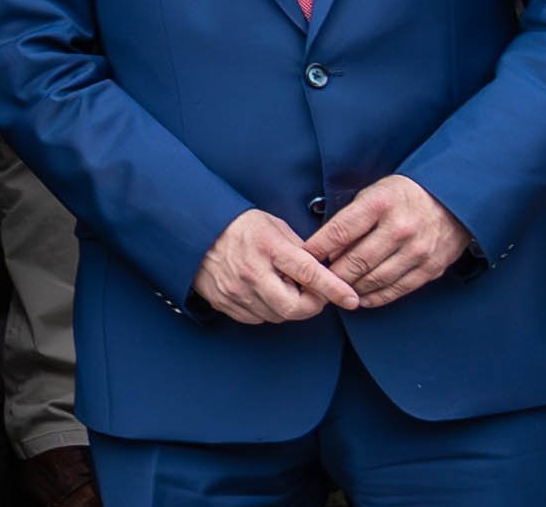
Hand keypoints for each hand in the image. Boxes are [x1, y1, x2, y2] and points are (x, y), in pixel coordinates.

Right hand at [191, 207, 358, 325]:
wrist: (194, 231)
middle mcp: (252, 272)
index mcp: (268, 247)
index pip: (309, 273)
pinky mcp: (225, 304)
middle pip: (295, 308)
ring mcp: (236, 291)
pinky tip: (263, 291)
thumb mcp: (274, 226)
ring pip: (278, 316)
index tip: (351, 299)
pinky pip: (258, 318)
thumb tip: (324, 269)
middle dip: (311, 304)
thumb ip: (300, 250)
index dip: (334, 288)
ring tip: (281, 284)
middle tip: (313, 292)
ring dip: (288, 306)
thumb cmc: (238, 225)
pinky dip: (268, 309)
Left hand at [307, 175, 472, 308]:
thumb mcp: (374, 194)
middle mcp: (399, 228)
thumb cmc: (403, 197)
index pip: (340, 231)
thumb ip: (351, 219)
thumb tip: (326, 250)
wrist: (453, 201)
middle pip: (356, 261)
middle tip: (318, 282)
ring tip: (338, 291)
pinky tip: (362, 297)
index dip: (317, 249)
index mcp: (380, 204)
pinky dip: (375, 297)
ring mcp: (417, 250)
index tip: (303, 259)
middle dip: (332, 275)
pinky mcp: (430, 268)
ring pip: (374, 280)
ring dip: (352, 289)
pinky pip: (396, 289)